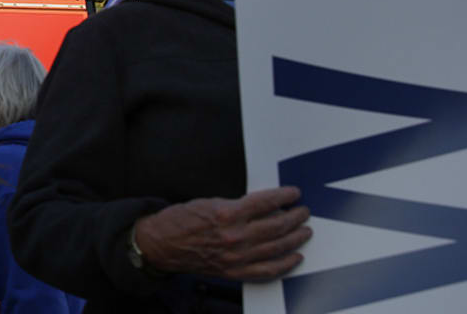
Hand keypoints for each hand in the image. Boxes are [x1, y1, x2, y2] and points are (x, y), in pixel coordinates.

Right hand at [133, 186, 310, 280]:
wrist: (162, 244)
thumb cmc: (181, 220)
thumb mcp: (209, 202)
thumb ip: (237, 205)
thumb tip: (265, 206)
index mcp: (227, 213)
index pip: (266, 202)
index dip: (284, 196)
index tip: (294, 193)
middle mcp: (235, 236)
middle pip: (277, 225)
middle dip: (296, 217)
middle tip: (303, 212)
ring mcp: (237, 256)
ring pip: (277, 247)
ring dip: (295, 238)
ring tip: (304, 231)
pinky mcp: (235, 271)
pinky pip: (268, 270)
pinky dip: (285, 264)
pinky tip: (295, 257)